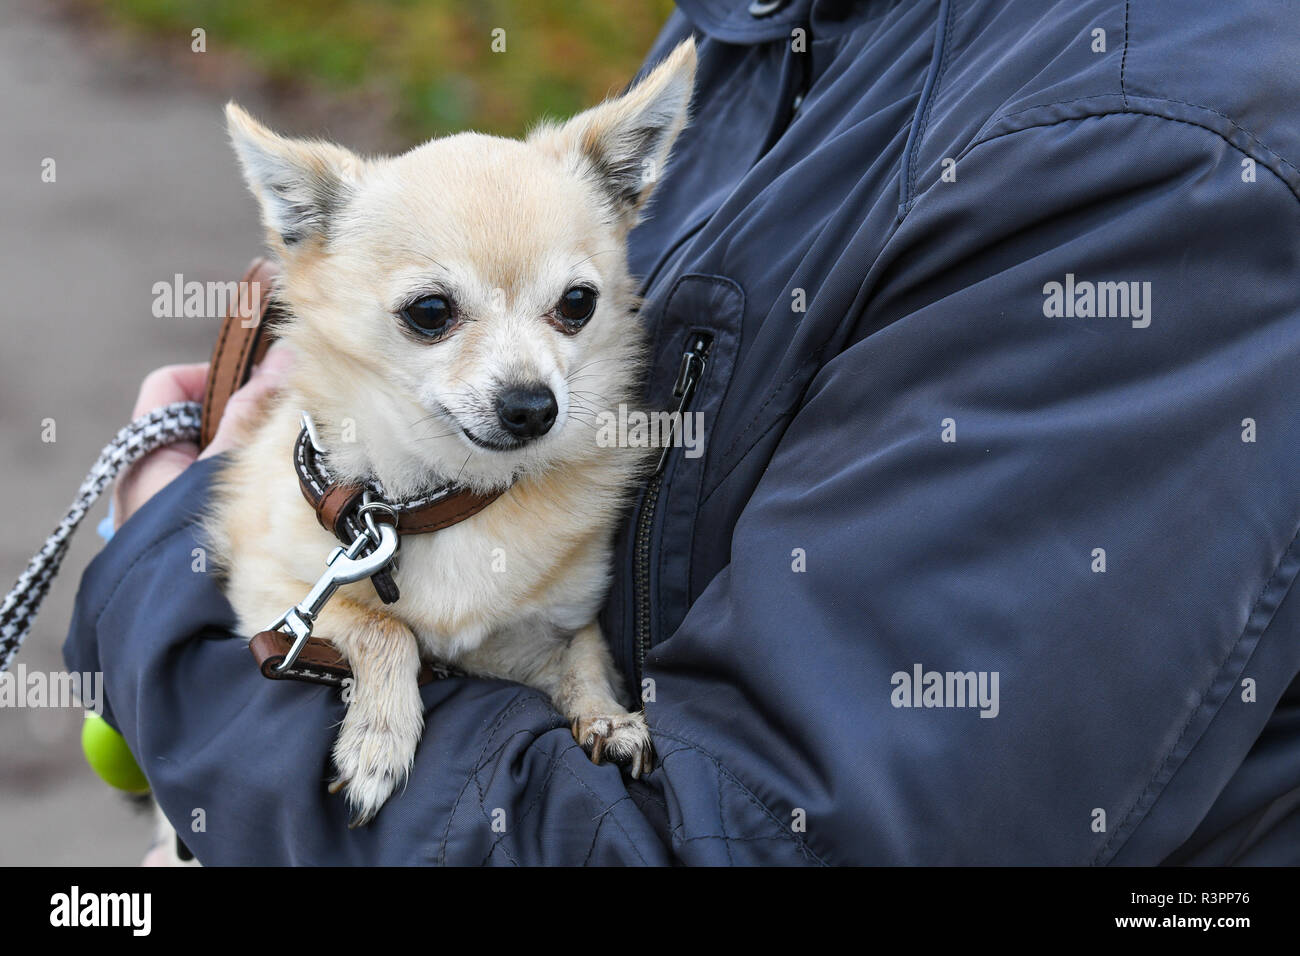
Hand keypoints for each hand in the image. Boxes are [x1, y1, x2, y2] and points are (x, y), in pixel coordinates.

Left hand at [112, 345, 293, 528]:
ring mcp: (172, 511)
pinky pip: (227, 497)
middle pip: (202, 422)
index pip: (172, 386)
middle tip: (283, 426)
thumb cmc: (195, 544)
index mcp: (146, 453)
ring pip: (220, 461)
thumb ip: (254, 412)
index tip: (257, 387)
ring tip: (286, 468)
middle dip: (247, 419)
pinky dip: (252, 492)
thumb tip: (286, 354)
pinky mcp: (195, 540)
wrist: (189, 630)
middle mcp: (151, 479)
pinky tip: (279, 503)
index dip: (215, 377)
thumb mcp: (225, 467)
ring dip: (255, 458)